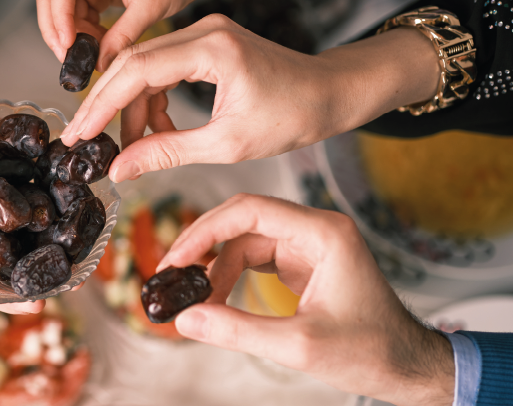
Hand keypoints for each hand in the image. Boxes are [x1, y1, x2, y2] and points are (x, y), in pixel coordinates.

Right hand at [37, 0, 221, 70]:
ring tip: (90, 54)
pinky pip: (80, 13)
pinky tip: (99, 45)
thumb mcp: (150, 7)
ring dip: (72, 33)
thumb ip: (123, 35)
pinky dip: (85, 32)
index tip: (67, 43)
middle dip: (55, 28)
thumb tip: (101, 62)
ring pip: (64, 8)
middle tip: (67, 57)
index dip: (58, 16)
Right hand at [60, 16, 439, 180]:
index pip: (136, 71)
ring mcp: (204, 32)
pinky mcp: (206, 42)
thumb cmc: (292, 116)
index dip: (101, 104)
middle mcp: (203, 30)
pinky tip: (156, 129)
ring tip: (132, 146)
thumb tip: (119, 168)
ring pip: (144, 65)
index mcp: (212, 49)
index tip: (78, 134)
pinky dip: (153, 98)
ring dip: (132, 106)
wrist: (329, 93)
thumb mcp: (227, 144)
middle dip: (107, 103)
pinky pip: (163, 67)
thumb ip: (168, 152)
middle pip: (132, 62)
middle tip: (84, 138)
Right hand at [159, 194, 453, 405]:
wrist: (405, 366)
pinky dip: (231, 274)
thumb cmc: (370, 351)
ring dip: (215, 266)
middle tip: (172, 275)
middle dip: (204, 247)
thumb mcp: (298, 345)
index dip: (206, 230)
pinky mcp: (302, 262)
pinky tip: (215, 295)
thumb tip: (186, 319)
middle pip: (243, 222)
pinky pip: (255, 257)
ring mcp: (309, 244)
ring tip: (193, 297)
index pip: (250, 211)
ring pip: (245, 241)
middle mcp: (316, 230)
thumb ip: (237, 330)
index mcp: (324, 234)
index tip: (177, 256)